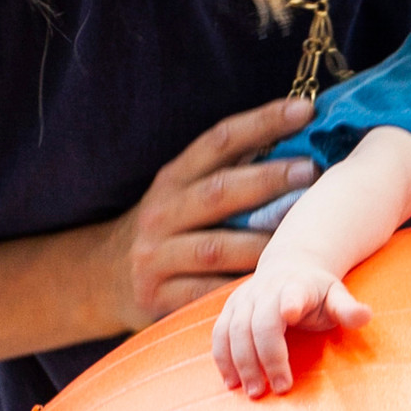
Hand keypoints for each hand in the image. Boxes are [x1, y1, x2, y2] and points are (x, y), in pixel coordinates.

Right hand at [98, 98, 315, 329]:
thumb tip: (296, 138)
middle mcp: (161, 213)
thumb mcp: (182, 194)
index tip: (304, 110)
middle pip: (218, 192)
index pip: (219, 142)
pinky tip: (270, 284)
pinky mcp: (157, 299)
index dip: (261, 123)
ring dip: (260, 242)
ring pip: (214, 248)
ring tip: (299, 236)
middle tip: (309, 170)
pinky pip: (204, 294)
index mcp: (172, 180)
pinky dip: (236, 289)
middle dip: (266, 180)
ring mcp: (156, 258)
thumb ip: (229, 171)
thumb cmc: (166, 230)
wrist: (100, 277)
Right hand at [213, 256, 370, 396]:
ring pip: (233, 331)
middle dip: (267, 357)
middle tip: (281, 388)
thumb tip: (365, 316)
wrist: (289, 266)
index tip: (290, 313)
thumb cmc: (317, 292)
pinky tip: (232, 382)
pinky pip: (218, 335)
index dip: (290, 302)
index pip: (292, 294)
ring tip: (255, 392)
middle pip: (259, 324)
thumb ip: (348, 309)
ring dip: (242, 364)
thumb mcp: (337, 296)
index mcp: (296, 286)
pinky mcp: (229, 310)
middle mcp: (265, 291)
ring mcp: (244, 299)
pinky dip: (222, 360)